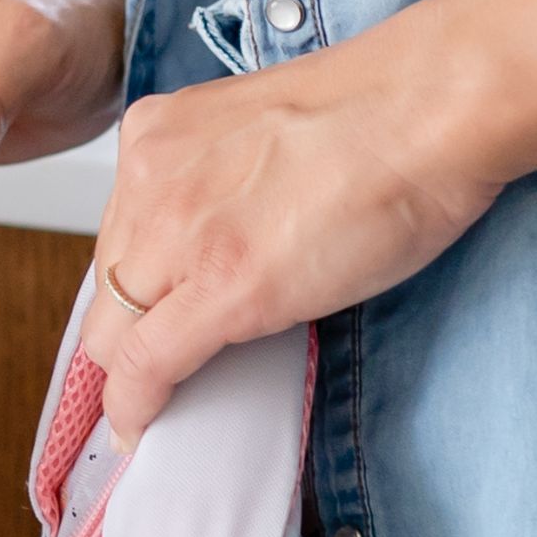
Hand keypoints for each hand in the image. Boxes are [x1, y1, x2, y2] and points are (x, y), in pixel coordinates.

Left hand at [85, 0, 512, 441]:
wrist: (428, 107)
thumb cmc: (380, 115)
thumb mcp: (260, 134)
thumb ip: (222, 179)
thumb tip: (224, 235)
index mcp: (159, 132)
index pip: (118, 232)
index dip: (134, 286)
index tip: (144, 316)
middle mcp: (150, 175)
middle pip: (109, 283)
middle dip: (127, 331)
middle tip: (156, 367)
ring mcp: (179, 230)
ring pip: (114, 331)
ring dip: (130, 372)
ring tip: (155, 405)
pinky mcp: (223, 287)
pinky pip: (147, 363)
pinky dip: (137, 406)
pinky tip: (140, 428)